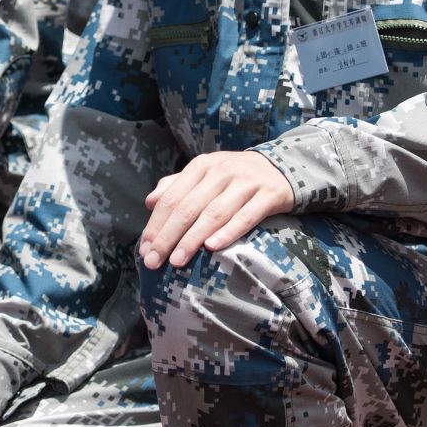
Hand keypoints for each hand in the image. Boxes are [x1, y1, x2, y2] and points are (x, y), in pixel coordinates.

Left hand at [138, 151, 295, 270]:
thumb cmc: (234, 178)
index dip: (156, 225)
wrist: (282, 168)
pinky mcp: (269, 194)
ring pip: (214, 213)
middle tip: (154, 261)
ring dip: (193, 238)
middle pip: (189, 207)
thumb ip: (177, 186)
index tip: (145, 250)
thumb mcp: (205, 175)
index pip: (172, 198)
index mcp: (201, 165)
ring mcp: (246, 182)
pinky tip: (212, 247)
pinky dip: (228, 232)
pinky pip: (246, 216)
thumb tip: (149, 202)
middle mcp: (221, 170)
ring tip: (177, 260)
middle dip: (168, 236)